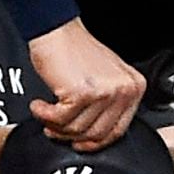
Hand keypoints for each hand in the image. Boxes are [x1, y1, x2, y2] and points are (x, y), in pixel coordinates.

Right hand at [27, 19, 143, 150]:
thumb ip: (108, 105)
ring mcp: (104, 92)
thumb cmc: (76, 50)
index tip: (80, 143)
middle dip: (71, 136)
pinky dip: (45, 115)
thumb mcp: (106, 77)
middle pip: (96, 134)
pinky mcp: (82, 93)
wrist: (56, 29)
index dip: (95, 142)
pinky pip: (60, 119)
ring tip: (46, 115)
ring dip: (55, 126)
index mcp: (134, 88)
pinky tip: (39, 106)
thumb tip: (95, 135)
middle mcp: (123, 90)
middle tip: (55, 129)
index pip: (117, 130)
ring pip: (77, 129)